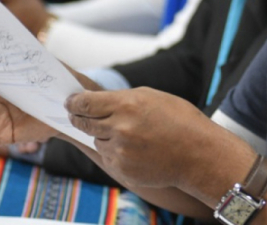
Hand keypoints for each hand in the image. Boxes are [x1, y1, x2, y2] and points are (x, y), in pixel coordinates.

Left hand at [65, 87, 217, 189]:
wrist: (197, 153)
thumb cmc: (178, 119)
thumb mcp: (150, 97)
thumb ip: (121, 98)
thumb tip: (96, 100)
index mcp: (127, 105)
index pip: (86, 103)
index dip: (74, 102)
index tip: (69, 102)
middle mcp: (120, 128)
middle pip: (84, 122)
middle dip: (79, 117)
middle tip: (76, 114)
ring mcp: (120, 152)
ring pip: (97, 140)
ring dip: (103, 135)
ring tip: (124, 132)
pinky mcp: (123, 170)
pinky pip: (108, 157)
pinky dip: (114, 152)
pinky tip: (133, 148)